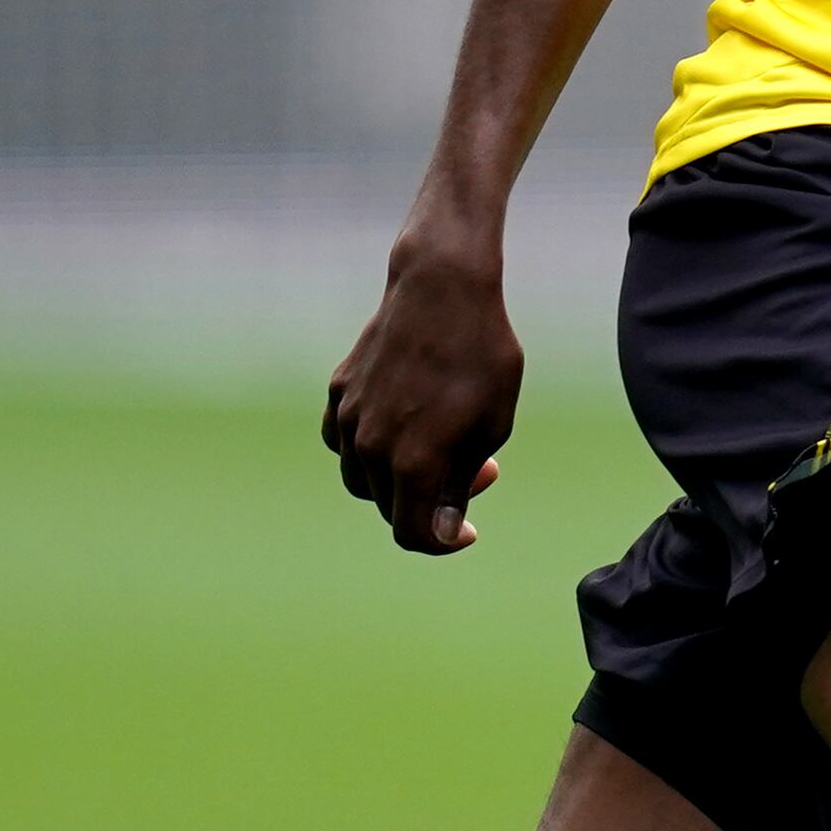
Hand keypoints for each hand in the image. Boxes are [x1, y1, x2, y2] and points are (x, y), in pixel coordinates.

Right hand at [320, 212, 521, 553]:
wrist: (441, 288)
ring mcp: (349, 419)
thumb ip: (461, 483)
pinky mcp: (339, 393)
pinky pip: (343, 444)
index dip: (442, 543)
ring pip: (361, 479)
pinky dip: (367, 452)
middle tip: (476, 471)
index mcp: (414, 462)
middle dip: (431, 504)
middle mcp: (371, 447)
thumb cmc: (481, 355)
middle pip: (390, 508)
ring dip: (398, 481)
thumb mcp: (491, 425)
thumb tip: (442, 529)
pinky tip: (400, 430)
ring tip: (440, 449)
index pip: (414, 533)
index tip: (466, 532)